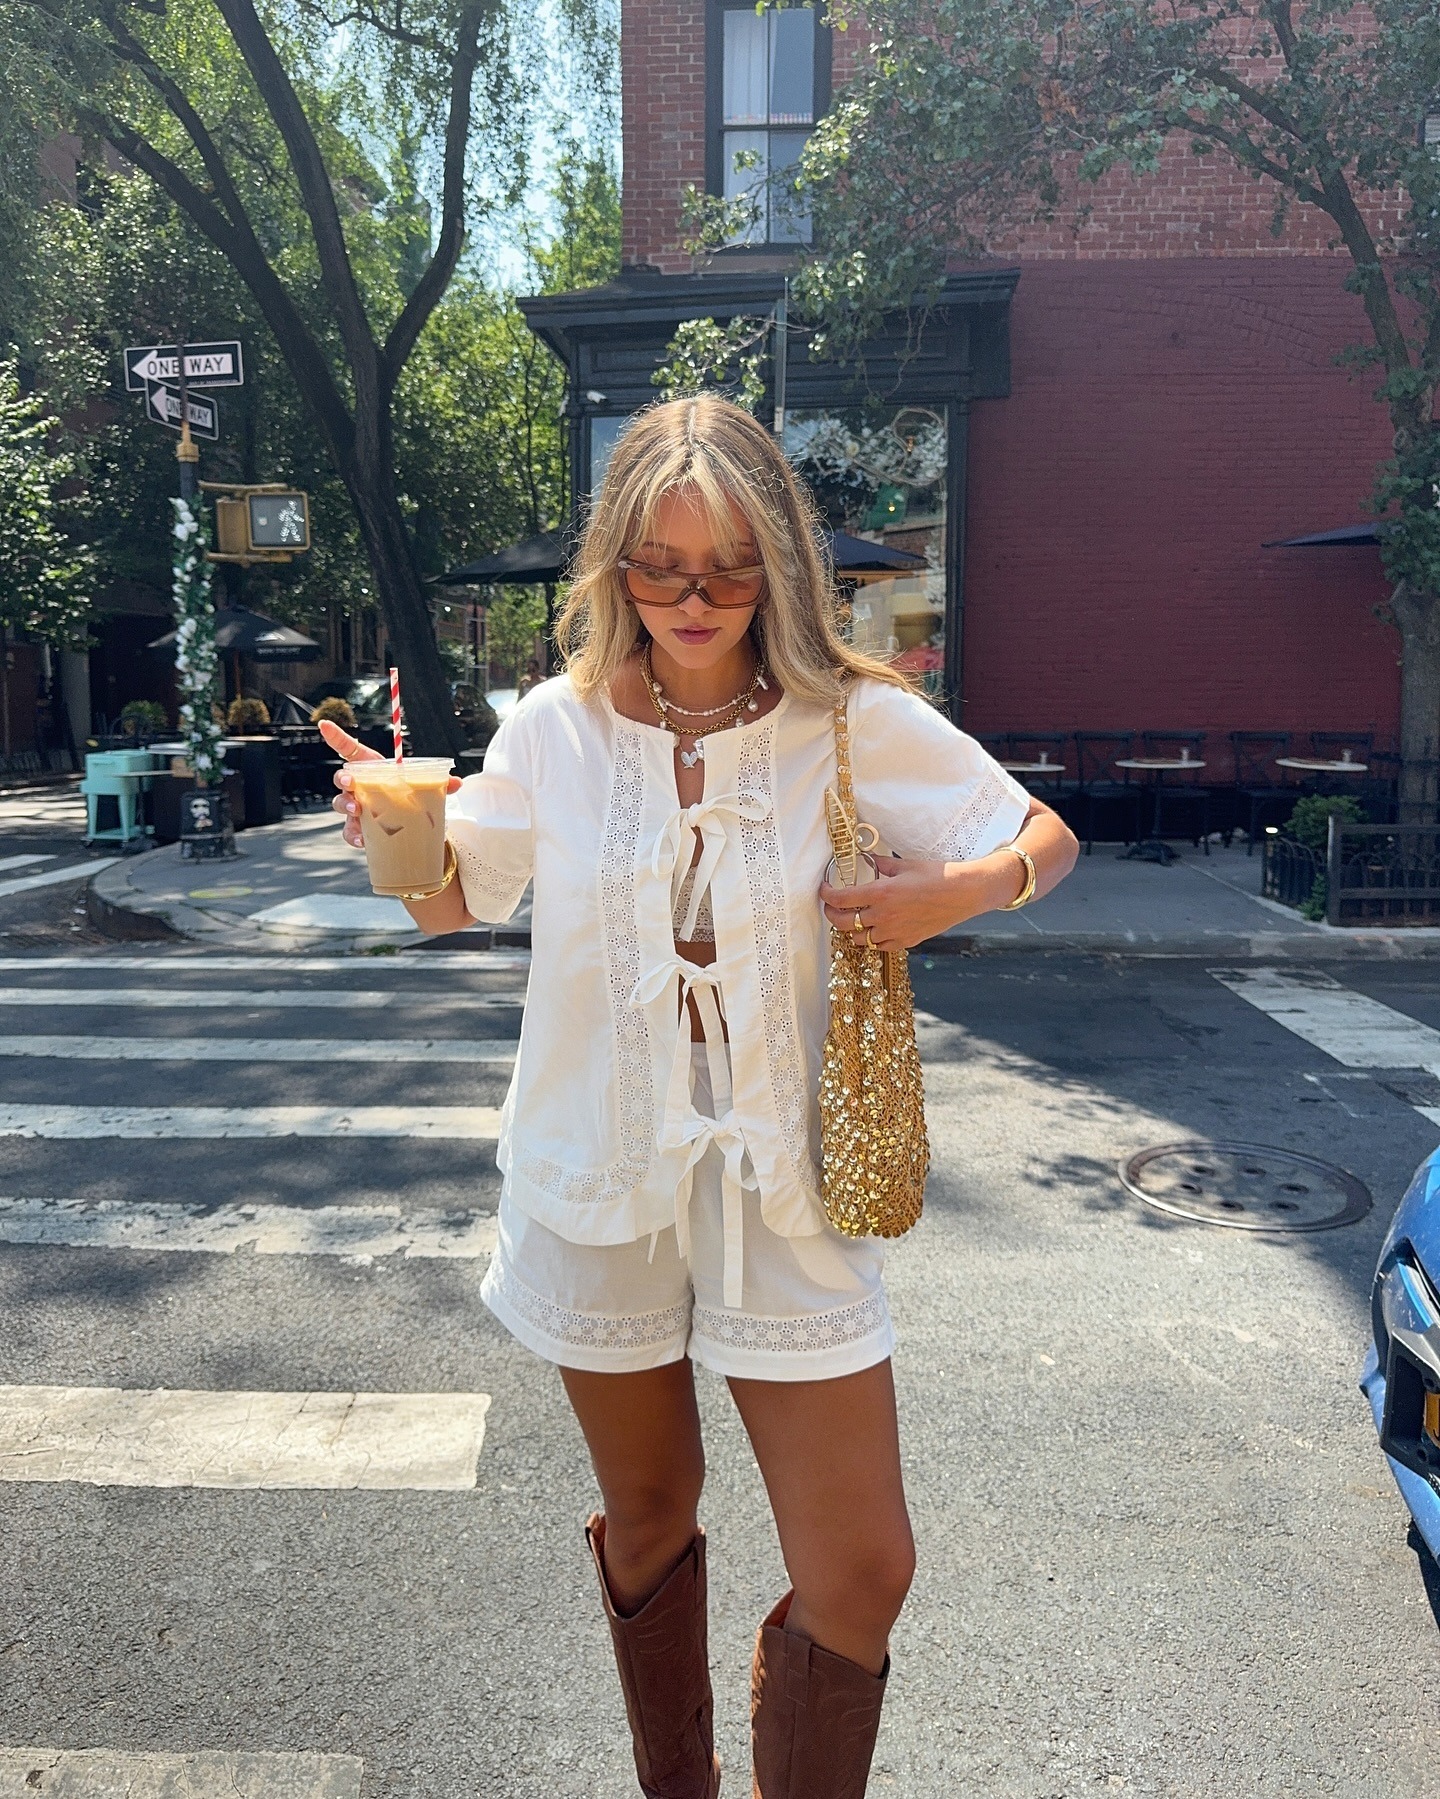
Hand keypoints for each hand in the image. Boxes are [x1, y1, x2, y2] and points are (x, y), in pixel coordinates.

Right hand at [322, 718, 461, 848]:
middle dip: (343, 779)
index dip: (336, 737)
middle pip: (341, 778)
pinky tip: (363, 839)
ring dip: (345, 805)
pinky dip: (354, 835)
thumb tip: (457, 782)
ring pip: (340, 804)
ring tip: (356, 810)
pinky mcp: (358, 828)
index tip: (323, 724)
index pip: (349, 749)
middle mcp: (359, 787)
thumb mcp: (422, 786)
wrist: (408, 824)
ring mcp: (356, 808)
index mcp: (371, 769)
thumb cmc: (409, 796)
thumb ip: (438, 783)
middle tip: (350, 782)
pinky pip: (349, 831)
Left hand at [820, 855, 1021, 951]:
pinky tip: (873, 929)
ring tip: (852, 919)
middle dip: (832, 914)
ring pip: (859, 939)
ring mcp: (894, 932)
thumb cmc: (937, 876)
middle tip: (832, 906)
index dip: (826, 895)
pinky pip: (879, 946)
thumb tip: (867, 859)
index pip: (841, 898)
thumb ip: (881, 864)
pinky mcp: (906, 942)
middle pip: (844, 922)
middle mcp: (883, 916)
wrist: (963, 893)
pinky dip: (871, 939)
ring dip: (851, 929)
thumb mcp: (905, 865)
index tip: (824, 890)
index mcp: (881, 893)